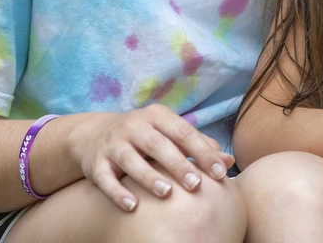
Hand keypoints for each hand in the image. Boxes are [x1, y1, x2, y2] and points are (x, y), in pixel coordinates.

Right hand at [68, 104, 233, 211]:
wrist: (93, 135)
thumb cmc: (144, 137)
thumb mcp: (168, 133)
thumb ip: (197, 146)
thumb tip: (230, 161)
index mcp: (157, 116)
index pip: (184, 132)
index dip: (203, 152)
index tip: (221, 172)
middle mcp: (134, 126)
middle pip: (159, 145)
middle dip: (179, 164)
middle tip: (196, 184)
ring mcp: (113, 143)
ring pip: (131, 160)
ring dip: (149, 177)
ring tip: (167, 193)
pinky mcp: (95, 162)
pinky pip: (106, 178)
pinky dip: (118, 192)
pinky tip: (132, 206)